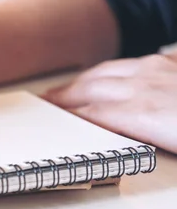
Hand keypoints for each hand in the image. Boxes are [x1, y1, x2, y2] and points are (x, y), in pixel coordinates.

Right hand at [44, 52, 176, 152]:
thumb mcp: (176, 148)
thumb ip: (142, 140)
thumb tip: (117, 138)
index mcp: (144, 113)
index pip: (91, 114)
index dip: (67, 116)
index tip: (49, 120)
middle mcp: (145, 85)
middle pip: (91, 88)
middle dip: (63, 95)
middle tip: (46, 100)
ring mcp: (159, 68)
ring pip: (108, 69)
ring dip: (83, 79)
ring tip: (71, 86)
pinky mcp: (173, 60)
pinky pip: (135, 61)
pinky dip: (114, 69)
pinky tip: (114, 73)